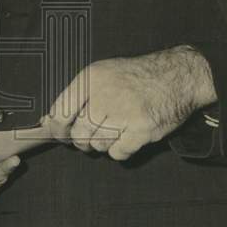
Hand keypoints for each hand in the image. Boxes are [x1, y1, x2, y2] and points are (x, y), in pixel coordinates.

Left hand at [44, 45, 215, 161]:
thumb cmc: (136, 76)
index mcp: (91, 79)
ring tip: (115, 130)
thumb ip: (77, 95)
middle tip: (90, 135)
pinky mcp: (142, 130)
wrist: (177, 76)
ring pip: (97, 145)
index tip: (57, 134)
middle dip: (81, 140)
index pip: (60, 112)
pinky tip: (127, 137)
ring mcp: (124, 114)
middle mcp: (105, 96)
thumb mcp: (102, 72)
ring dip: (103, 144)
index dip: (55, 129)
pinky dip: (120, 151)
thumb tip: (49, 121)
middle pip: (78, 134)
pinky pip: (117, 153)